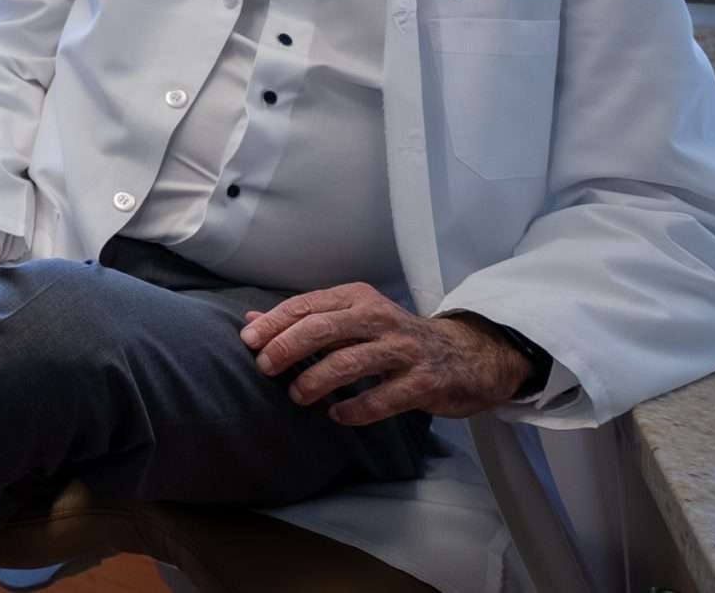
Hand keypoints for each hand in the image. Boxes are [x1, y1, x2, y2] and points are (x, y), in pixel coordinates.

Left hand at [239, 283, 532, 424]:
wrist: (466, 355)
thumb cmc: (395, 338)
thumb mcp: (352, 319)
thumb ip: (305, 320)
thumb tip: (251, 321)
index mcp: (357, 298)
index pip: (307, 306)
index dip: (274, 323)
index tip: (248, 342)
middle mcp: (379, 318)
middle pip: (323, 329)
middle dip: (288, 348)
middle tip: (265, 368)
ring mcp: (403, 350)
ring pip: (349, 362)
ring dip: (316, 380)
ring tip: (296, 396)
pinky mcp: (423, 382)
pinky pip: (382, 398)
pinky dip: (355, 409)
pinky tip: (337, 415)